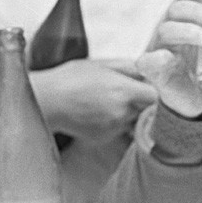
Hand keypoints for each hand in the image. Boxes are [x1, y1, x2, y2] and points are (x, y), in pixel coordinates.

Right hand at [31, 59, 156, 144]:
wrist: (45, 102)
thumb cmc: (71, 78)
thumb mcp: (102, 64)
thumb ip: (130, 67)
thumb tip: (150, 69)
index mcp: (123, 91)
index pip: (156, 97)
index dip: (156, 91)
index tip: (151, 85)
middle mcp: (121, 112)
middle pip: (147, 108)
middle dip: (143, 100)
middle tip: (129, 89)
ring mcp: (112, 128)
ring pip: (133, 118)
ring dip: (129, 110)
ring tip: (108, 98)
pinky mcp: (104, 138)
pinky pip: (119, 127)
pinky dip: (115, 120)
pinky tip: (99, 110)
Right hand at [134, 0, 201, 117]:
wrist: (194, 100)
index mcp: (189, 14)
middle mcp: (171, 24)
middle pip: (177, 6)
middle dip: (198, 9)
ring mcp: (160, 45)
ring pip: (167, 29)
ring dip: (188, 30)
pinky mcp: (153, 69)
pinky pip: (147, 60)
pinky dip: (154, 58)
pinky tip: (165, 57)